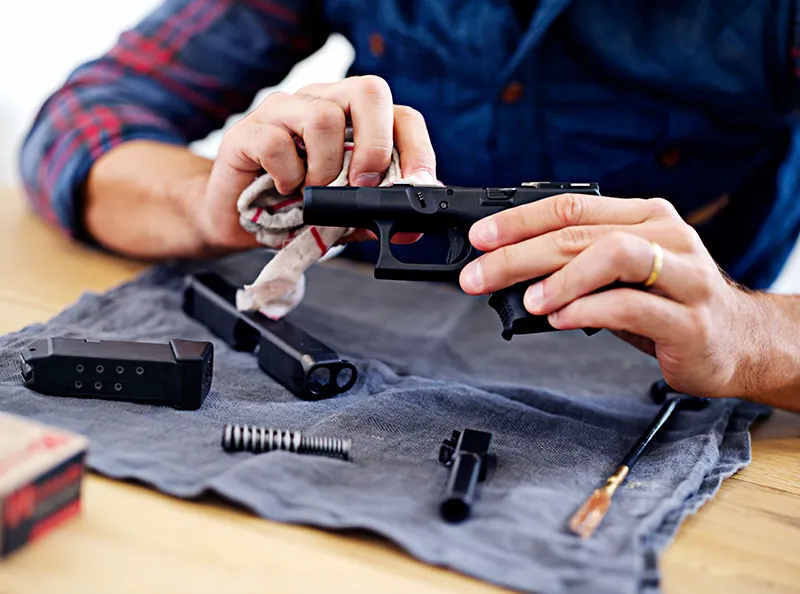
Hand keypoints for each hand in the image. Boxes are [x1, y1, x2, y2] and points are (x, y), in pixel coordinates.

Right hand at [195, 75, 436, 249]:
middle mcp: (321, 102)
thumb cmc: (294, 207)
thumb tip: (413, 228)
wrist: (236, 220)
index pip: (401, 114)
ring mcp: (282, 111)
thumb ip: (376, 215)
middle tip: (363, 184)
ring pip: (323, 117)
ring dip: (326, 168)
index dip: (417, 148)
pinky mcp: (247, 131)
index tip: (417, 185)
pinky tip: (284, 189)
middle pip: (368, 90)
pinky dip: (287, 176)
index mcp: (353, 118)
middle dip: (376, 145)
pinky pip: (276, 143)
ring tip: (313, 191)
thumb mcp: (345, 216)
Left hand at [458, 193, 761, 398]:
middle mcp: (666, 236)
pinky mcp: (690, 319)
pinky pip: (631, 305)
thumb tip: (508, 270)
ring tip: (526, 299)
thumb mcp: (620, 276)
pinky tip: (559, 320)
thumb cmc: (669, 306)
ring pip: (612, 255)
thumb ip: (576, 265)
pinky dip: (587, 310)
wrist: (738, 342)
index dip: (518, 221)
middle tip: (479, 275)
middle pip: (579, 232)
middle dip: (519, 253)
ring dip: (559, 276)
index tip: (480, 239)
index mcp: (643, 217)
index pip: (571, 206)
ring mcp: (683, 275)